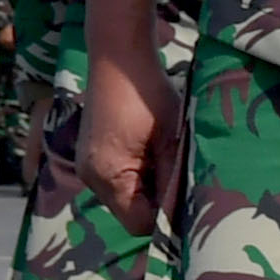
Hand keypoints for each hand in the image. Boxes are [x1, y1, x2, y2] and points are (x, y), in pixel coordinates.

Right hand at [79, 53, 180, 237]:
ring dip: (151, 186)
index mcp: (107, 177)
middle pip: (131, 212)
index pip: (140, 224)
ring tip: (169, 159)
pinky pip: (120, 179)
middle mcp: (90, 177)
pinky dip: (140, 173)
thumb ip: (174, 182)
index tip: (191, 201)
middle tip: (185, 177)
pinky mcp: (93, 154)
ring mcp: (89, 166)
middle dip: (159, 201)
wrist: (118, 55)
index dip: (167, 220)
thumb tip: (187, 216)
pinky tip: (155, 151)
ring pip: (127, 196)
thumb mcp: (170, 141)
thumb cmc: (146, 93)